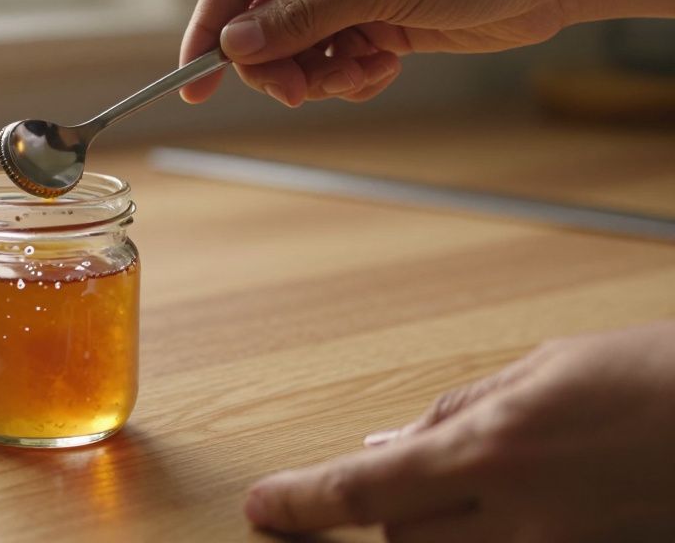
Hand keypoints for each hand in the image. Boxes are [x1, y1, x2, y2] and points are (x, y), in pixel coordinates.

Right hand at [180, 0, 576, 106]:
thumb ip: (301, 17)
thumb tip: (236, 43)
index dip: (210, 28)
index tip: (193, 78)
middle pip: (261, 22)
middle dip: (275, 63)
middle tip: (297, 92)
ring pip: (295, 51)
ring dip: (318, 75)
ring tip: (360, 74)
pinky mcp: (373, 21)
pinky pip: (332, 63)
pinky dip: (348, 77)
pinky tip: (381, 69)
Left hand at [244, 321, 674, 541]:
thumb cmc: (655, 377)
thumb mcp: (542, 371)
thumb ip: (457, 413)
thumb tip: (391, 445)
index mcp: (493, 447)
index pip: (363, 488)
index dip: (302, 502)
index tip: (262, 509)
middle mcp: (518, 513)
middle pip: (399, 534)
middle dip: (398, 504)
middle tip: (438, 467)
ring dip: (440, 527)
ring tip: (493, 482)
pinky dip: (490, 538)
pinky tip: (518, 504)